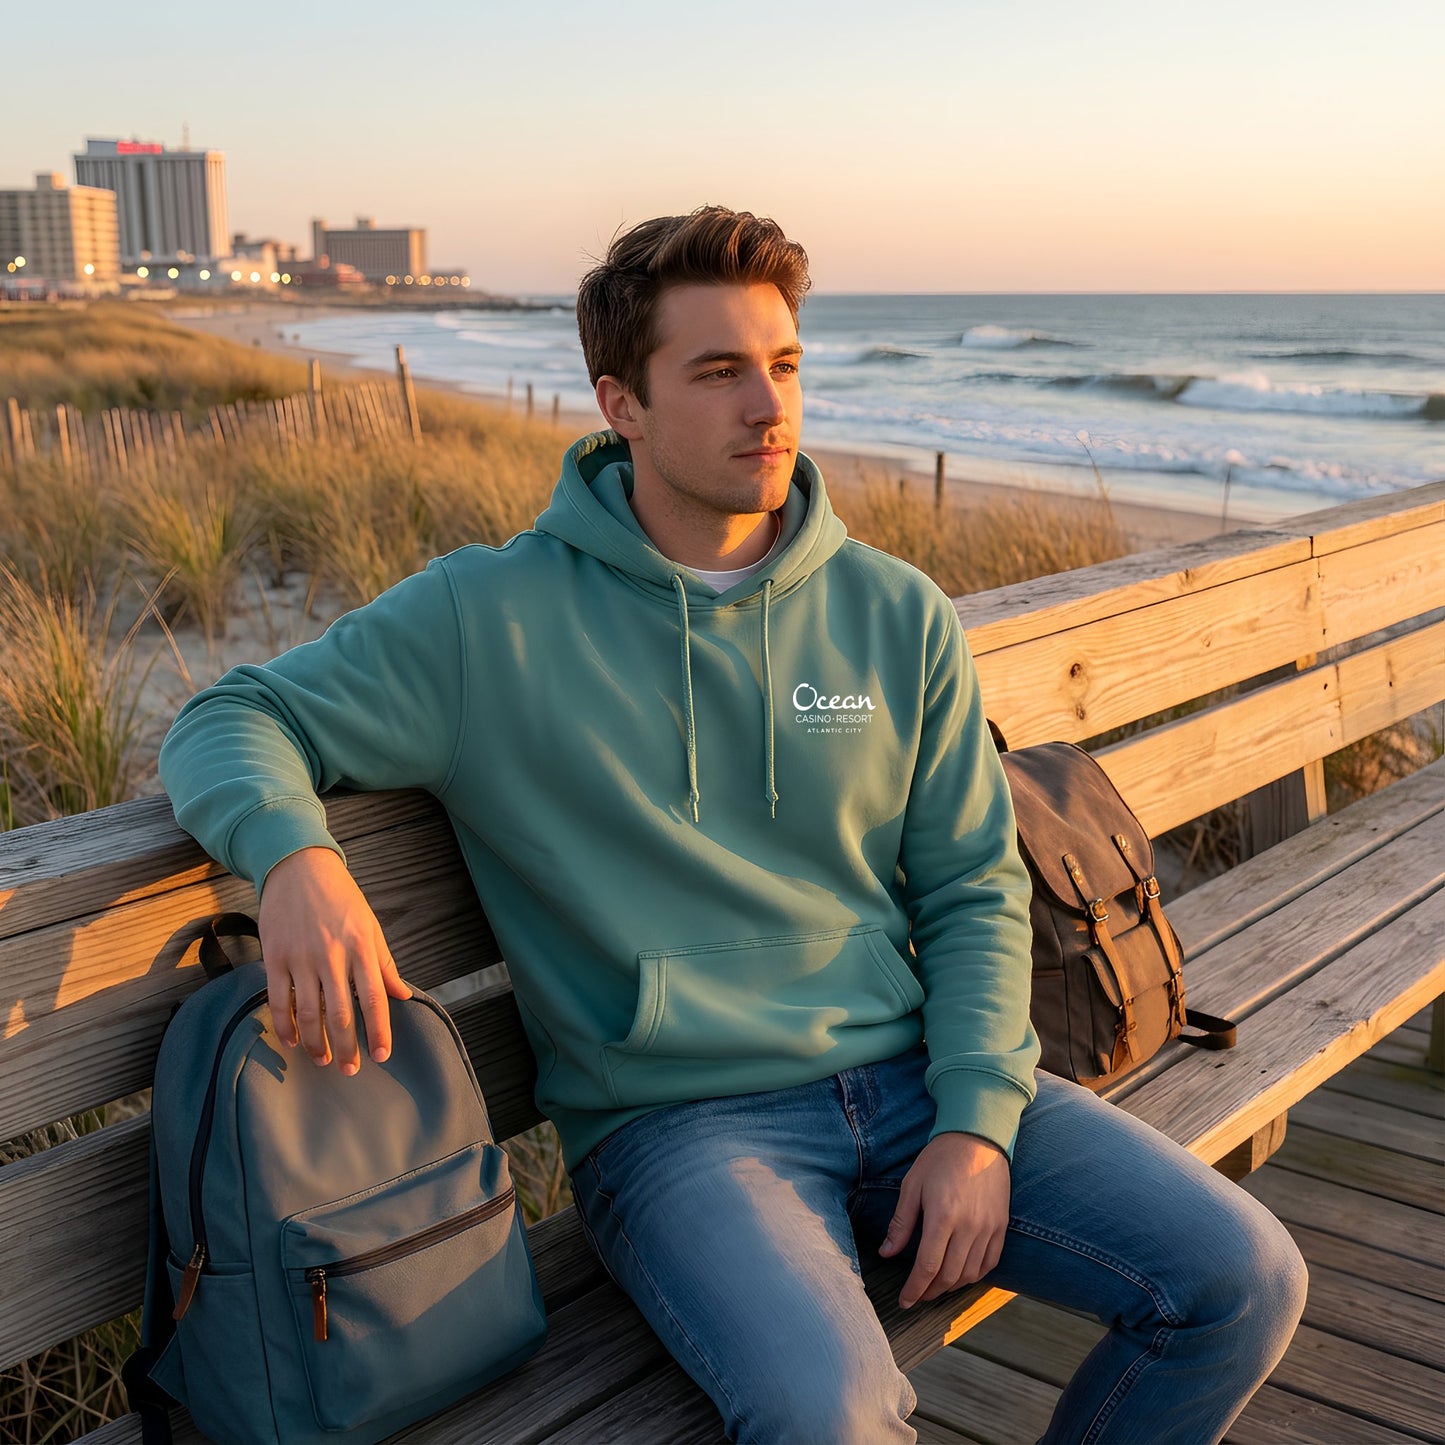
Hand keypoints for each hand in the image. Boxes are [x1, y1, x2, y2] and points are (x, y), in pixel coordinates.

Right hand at [257, 847, 411, 1074]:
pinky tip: (292, 1041)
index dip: (378, 1030)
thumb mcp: (370, 925)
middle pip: (341, 1013)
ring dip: (316, 1043)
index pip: (374, 997)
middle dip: (347, 1046)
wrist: (299, 867)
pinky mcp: (275, 956)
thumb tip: (402, 995)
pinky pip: (278, 999)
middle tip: (350, 1070)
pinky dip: (285, 1025)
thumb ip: (384, 963)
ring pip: (309, 1012)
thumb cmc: (341, 897)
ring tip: (323, 1059)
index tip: (382, 1055)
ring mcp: (301, 956)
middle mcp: (332, 954)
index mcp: (361, 947)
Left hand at [878, 1132, 1009, 1308]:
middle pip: (949, 1276)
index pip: (927, 1267)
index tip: (904, 1301)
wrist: (978, 1139)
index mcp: (943, 1217)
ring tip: (935, 1286)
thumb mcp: (912, 1186)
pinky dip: (974, 1276)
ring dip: (951, 1287)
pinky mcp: (1001, 1226)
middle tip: (917, 1296)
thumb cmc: (940, 1159)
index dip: (914, 1289)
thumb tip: (886, 1253)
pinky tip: (960, 1275)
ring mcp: (988, 1228)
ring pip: (970, 1274)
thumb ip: (901, 1223)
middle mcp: (969, 1227)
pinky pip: (990, 1263)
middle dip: (930, 1292)